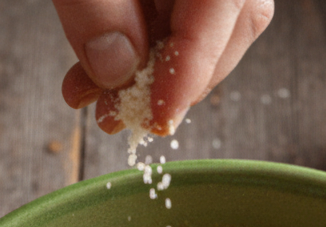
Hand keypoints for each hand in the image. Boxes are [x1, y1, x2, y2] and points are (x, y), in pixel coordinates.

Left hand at [54, 0, 274, 134]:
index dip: (191, 69)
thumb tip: (116, 70)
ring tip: (96, 101)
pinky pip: (179, 17)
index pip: (226, 7)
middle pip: (229, 28)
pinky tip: (96, 76)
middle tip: (118, 117)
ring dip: (149, 74)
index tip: (158, 118)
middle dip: (170, 83)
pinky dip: (140, 50)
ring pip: (204, 30)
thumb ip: (98, 8)